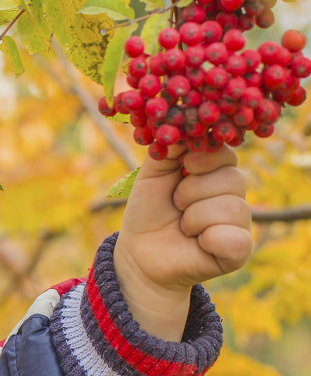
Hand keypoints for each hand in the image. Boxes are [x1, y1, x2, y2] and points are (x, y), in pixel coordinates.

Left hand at [113, 145, 252, 340]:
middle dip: (191, 192)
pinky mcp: (238, 250)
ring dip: (194, 218)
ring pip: (231, 208)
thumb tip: (179, 122)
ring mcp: (238, 222)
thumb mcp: (152, 174)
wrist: (138, 254)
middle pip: (232, 178)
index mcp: (215, 172)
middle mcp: (233, 194)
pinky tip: (197, 243)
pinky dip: (209, 239)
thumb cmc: (148, 211)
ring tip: (182, 226)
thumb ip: (168, 148)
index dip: (204, 158)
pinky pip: (236, 238)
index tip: (184, 167)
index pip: (226, 152)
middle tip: (176, 204)